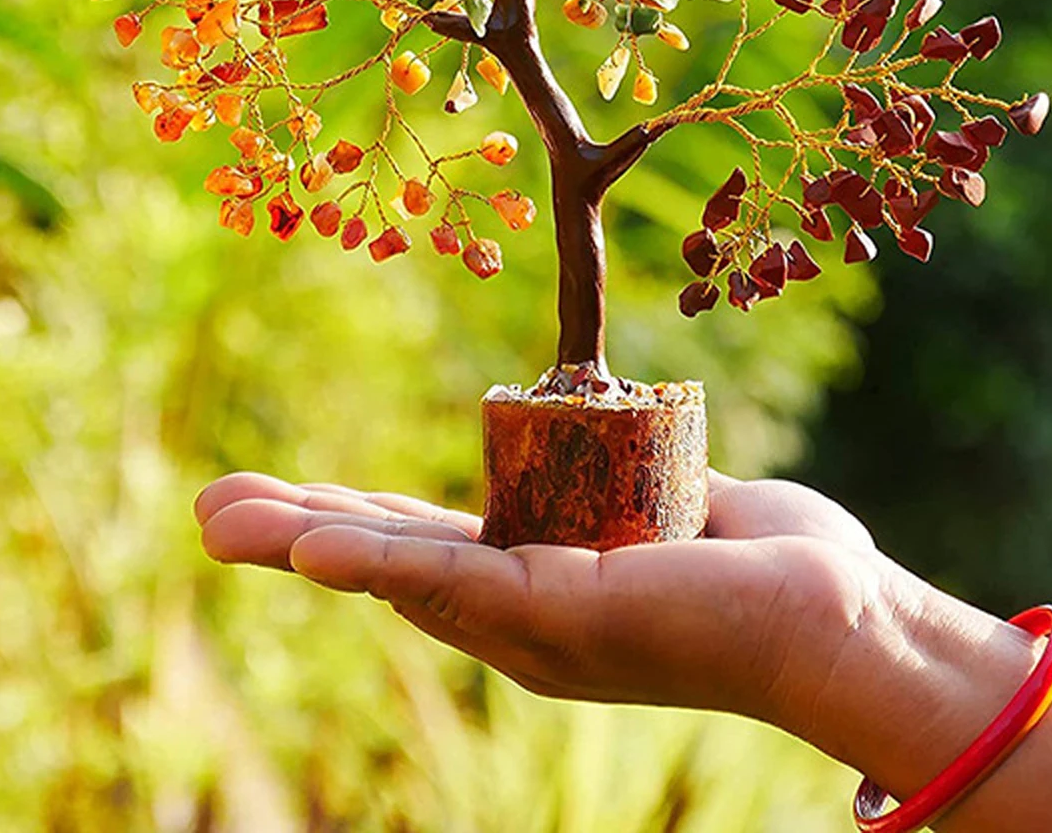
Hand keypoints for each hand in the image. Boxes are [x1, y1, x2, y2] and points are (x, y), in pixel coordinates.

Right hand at [194, 471, 885, 731]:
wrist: (843, 619)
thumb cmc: (774, 563)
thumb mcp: (670, 498)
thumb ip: (622, 472)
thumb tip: (606, 426)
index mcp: (543, 580)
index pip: (426, 545)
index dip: (350, 520)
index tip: (282, 501)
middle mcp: (523, 615)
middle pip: (388, 566)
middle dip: (296, 534)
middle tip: (208, 510)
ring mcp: (535, 624)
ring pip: (398, 575)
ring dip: (305, 542)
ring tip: (223, 521)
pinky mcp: (561, 620)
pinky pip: (453, 583)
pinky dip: (374, 566)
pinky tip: (305, 551)